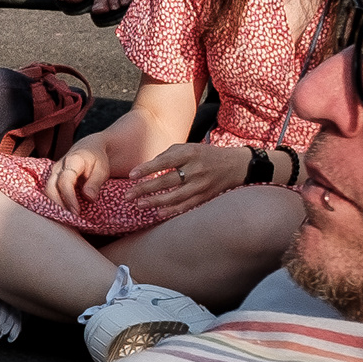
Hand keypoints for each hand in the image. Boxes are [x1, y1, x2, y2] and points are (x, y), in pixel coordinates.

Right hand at [41, 136, 115, 213]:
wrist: (89, 148)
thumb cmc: (98, 159)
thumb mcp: (102, 169)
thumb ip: (95, 182)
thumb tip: (89, 197)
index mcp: (72, 161)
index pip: (65, 181)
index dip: (69, 198)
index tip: (76, 212)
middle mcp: (58, 166)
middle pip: (50, 187)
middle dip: (58, 205)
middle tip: (70, 220)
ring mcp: (53, 172)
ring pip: (47, 191)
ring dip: (54, 206)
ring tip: (66, 220)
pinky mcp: (52, 179)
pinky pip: (49, 192)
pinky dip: (54, 204)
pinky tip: (63, 214)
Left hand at [124, 141, 244, 217]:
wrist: (235, 165)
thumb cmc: (205, 155)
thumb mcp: (188, 148)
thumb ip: (168, 155)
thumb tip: (147, 167)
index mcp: (189, 153)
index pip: (164, 161)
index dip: (147, 168)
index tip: (131, 175)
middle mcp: (196, 169)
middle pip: (167, 180)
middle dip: (145, 189)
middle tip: (127, 196)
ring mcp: (201, 185)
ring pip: (175, 196)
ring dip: (155, 202)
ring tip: (139, 205)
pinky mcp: (205, 197)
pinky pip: (186, 206)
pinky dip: (172, 211)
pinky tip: (158, 214)